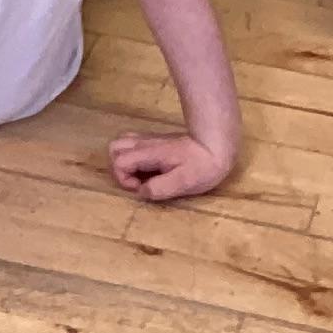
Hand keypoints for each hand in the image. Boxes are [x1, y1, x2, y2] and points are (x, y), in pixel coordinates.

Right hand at [108, 128, 235, 203]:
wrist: (218, 143)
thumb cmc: (202, 165)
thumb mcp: (183, 183)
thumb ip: (159, 188)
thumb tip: (141, 192)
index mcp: (149, 153)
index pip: (119, 161)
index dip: (124, 179)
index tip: (142, 187)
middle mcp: (145, 143)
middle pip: (114, 148)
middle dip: (120, 168)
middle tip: (139, 182)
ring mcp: (150, 140)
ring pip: (123, 144)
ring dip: (126, 162)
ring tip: (143, 177)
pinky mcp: (158, 141)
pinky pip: (135, 145)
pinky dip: (135, 158)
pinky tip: (152, 169)